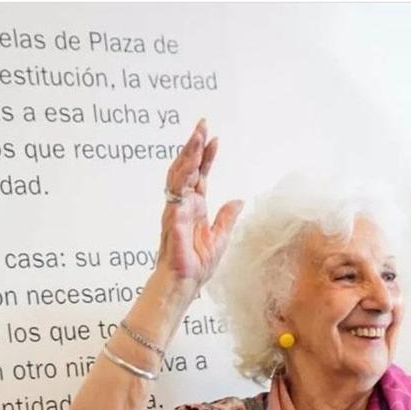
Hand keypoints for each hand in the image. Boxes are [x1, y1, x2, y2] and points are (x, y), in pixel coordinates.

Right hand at [157, 120, 243, 288]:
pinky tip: (192, 159)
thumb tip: (238, 200)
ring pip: (179, 173)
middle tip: (202, 125)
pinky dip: (184, 173)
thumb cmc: (196, 266)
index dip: (207, 157)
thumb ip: (227, 217)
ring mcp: (176, 208)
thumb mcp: (220, 238)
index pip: (200, 175)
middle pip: (188, 168)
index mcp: (195, 208)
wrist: (184, 283)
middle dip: (194, 146)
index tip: (215, 139)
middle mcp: (184, 204)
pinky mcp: (173, 215)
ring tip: (197, 134)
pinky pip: (176, 189)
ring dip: (188, 153)